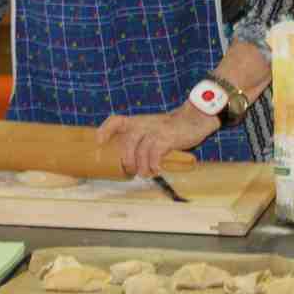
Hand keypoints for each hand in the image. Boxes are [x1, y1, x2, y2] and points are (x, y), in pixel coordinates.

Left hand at [97, 107, 217, 177]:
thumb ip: (140, 139)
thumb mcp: (151, 128)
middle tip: (131, 171)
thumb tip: (128, 160)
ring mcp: (155, 130)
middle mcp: (144, 124)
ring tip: (146, 173)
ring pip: (141, 150)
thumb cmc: (171, 128)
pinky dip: (154, 164)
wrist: (194, 119)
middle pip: (127, 141)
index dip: (105, 131)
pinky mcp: (167, 137)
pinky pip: (155, 153)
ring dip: (142, 166)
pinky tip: (157, 170)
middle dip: (127, 159)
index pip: (116, 120)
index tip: (98, 142)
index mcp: (138, 121)